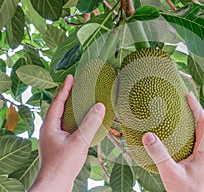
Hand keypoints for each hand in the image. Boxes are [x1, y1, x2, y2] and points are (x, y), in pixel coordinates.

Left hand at [29, 75, 105, 191]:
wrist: (55, 184)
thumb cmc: (63, 164)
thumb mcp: (79, 141)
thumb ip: (90, 123)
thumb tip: (100, 106)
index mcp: (50, 126)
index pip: (57, 102)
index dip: (65, 89)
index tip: (71, 77)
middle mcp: (49, 130)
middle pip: (59, 108)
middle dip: (68, 97)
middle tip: (78, 87)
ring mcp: (54, 138)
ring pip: (63, 119)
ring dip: (72, 109)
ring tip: (82, 102)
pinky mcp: (59, 145)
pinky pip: (67, 127)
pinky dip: (75, 121)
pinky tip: (84, 123)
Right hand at [142, 92, 203, 191]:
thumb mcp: (170, 174)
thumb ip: (160, 155)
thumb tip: (148, 136)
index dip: (197, 107)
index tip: (188, 95)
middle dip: (201, 112)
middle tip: (189, 102)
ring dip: (202, 122)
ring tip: (189, 115)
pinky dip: (200, 133)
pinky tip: (189, 137)